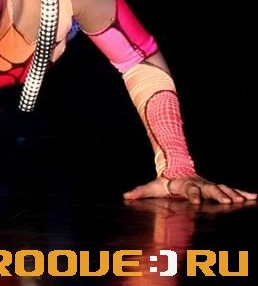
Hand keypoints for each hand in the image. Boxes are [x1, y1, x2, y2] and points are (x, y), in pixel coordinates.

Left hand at [124, 176, 256, 203]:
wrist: (176, 169)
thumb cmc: (164, 182)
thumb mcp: (152, 187)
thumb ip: (140, 192)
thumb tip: (125, 196)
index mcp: (184, 185)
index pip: (189, 190)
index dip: (192, 195)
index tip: (196, 202)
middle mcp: (199, 183)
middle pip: (210, 189)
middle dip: (219, 195)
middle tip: (229, 202)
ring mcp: (208, 185)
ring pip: (223, 188)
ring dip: (234, 194)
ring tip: (245, 200)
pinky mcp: (216, 187)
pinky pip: (232, 190)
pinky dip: (244, 193)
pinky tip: (255, 197)